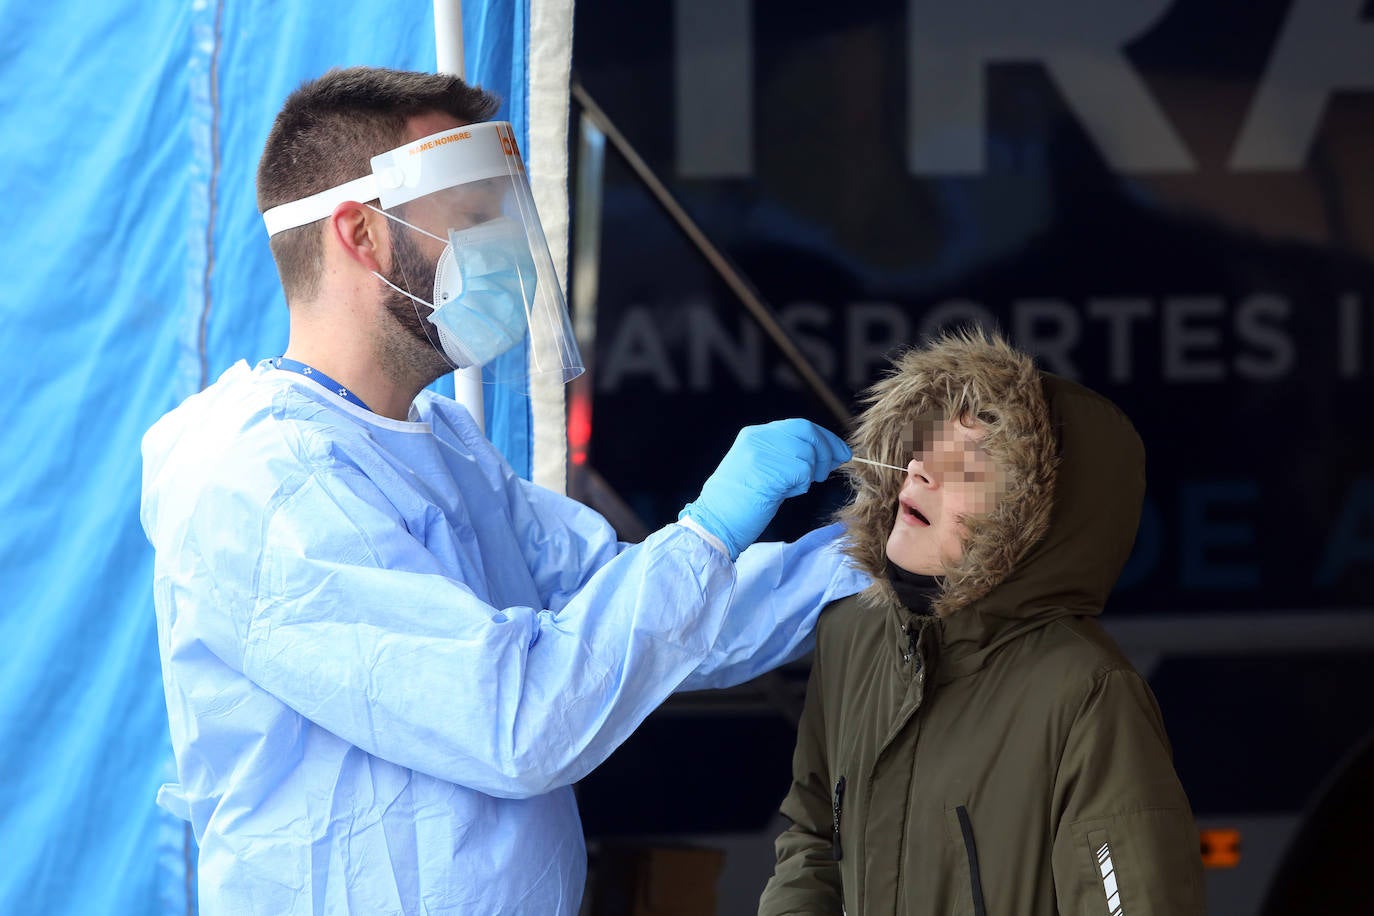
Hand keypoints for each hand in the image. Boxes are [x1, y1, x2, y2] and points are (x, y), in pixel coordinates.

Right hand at [679, 419, 851, 559]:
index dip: (824, 438)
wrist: (714, 524)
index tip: (840, 452)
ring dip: (810, 474)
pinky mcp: (769, 472)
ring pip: (807, 454)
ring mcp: (762, 453)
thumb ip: (784, 456)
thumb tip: (823, 454)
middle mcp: (757, 438)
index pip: (799, 426)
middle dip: (827, 450)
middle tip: (829, 470)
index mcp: (753, 435)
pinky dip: (801, 486)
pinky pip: (802, 472)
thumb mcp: (758, 469)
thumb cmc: (738, 504)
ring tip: (791, 488)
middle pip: (807, 432)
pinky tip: (784, 494)